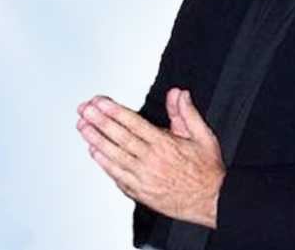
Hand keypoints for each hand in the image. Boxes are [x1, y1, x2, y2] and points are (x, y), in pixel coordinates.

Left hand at [76, 88, 224, 228]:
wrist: (212, 201)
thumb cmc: (207, 170)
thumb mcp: (203, 136)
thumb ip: (187, 113)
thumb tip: (178, 94)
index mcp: (165, 144)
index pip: (133, 123)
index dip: (114, 111)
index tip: (99, 102)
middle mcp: (152, 160)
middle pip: (119, 137)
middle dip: (99, 122)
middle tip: (84, 110)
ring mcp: (144, 178)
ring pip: (114, 156)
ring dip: (96, 140)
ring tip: (82, 127)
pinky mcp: (140, 192)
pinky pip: (117, 176)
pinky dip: (104, 164)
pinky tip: (94, 152)